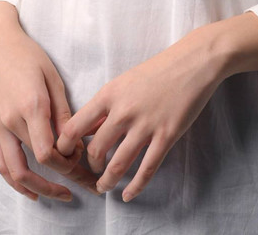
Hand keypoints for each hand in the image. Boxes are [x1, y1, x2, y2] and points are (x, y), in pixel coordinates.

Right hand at [0, 1, 99, 201]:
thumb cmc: (26, 54)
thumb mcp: (53, 77)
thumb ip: (62, 111)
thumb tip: (74, 139)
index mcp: (31, 105)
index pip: (49, 151)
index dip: (68, 162)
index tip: (81, 157)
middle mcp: (11, 121)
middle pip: (36, 163)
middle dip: (61, 177)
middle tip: (81, 183)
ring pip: (13, 172)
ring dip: (36, 188)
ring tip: (57, 194)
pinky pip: (0, 163)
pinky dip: (14, 181)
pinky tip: (29, 188)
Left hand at [55, 25, 223, 201]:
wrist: (193, 62)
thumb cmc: (158, 69)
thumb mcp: (124, 81)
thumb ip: (106, 107)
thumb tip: (88, 129)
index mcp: (109, 94)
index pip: (74, 127)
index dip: (65, 147)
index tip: (66, 156)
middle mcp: (123, 111)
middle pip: (96, 150)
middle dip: (91, 166)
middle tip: (93, 171)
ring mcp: (146, 125)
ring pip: (118, 164)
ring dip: (107, 181)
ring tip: (104, 188)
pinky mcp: (166, 136)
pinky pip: (147, 169)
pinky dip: (135, 186)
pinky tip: (128, 194)